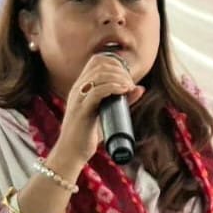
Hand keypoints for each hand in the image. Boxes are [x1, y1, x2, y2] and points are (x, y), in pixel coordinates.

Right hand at [51, 52, 144, 172]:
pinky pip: (97, 91)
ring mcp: (78, 98)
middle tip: (130, 85)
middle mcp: (78, 89)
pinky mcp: (81, 110)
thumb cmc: (89, 132)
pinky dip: (113, 88)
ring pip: (99, 76)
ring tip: (129, 88)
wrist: (72, 151)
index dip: (116, 63)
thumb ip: (122, 99)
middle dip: (120, 71)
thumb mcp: (108, 112)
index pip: (97, 61)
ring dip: (119, 78)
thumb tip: (140, 88)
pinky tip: (124, 91)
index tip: (127, 78)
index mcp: (82, 86)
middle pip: (100, 65)